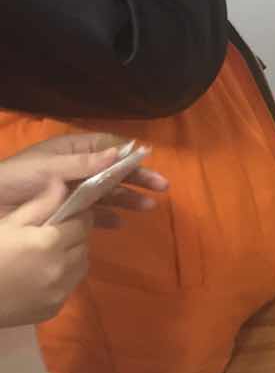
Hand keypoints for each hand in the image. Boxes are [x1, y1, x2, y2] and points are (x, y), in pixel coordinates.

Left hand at [0, 133, 167, 228]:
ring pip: (107, 193)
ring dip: (128, 199)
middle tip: (161, 188)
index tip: (148, 160)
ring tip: (147, 208)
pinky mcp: (64, 214)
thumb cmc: (12, 182)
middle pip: (113, 172)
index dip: (129, 153)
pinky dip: (106, 219)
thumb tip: (119, 153)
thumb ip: (83, 163)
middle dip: (138, 178)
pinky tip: (119, 225)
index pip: (107, 148)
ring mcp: (70, 193)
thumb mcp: (46, 169)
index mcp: (70, 152)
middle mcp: (75, 170)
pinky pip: (91, 215)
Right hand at [0, 177, 90, 325]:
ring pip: (82, 265)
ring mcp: (59, 291)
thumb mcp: (7, 223)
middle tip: (55, 235)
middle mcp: (61, 267)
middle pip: (84, 244)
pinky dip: (64, 278)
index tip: (68, 215)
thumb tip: (62, 183)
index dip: (77, 216)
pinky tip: (43, 275)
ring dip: (73, 257)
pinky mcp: (54, 308)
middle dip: (75, 236)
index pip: (83, 222)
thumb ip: (39, 205)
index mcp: (50, 242)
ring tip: (49, 255)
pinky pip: (71, 286)